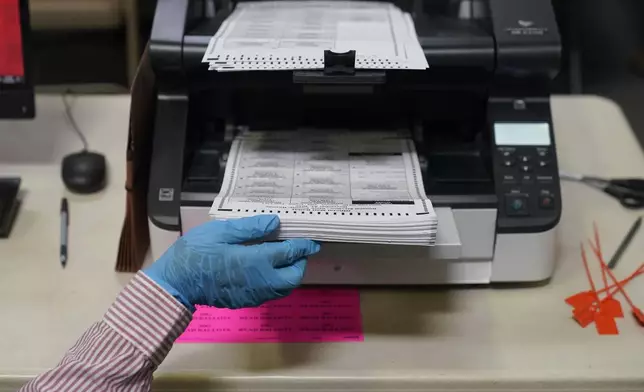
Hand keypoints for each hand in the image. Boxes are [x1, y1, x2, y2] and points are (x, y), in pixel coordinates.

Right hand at [143, 215, 319, 311]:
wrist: (175, 284)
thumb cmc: (194, 254)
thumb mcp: (220, 232)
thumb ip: (250, 228)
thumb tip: (275, 223)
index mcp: (256, 262)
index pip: (289, 253)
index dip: (303, 246)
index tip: (312, 241)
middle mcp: (261, 282)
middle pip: (294, 276)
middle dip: (300, 262)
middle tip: (298, 249)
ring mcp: (254, 295)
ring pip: (284, 288)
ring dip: (290, 274)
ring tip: (284, 258)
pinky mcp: (246, 301)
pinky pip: (271, 293)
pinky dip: (277, 282)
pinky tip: (268, 269)